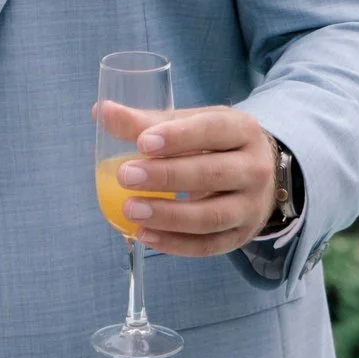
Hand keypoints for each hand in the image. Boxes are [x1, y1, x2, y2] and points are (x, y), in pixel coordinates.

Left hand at [96, 100, 276, 257]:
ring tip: (130, 210)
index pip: (213, 130)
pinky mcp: (242, 235)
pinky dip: (176, 244)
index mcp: (242, 130)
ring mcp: (251, 206)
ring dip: (169, 216)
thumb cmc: (214, 144)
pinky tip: (145, 235)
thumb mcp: (190, 124)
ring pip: (212, 216)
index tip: (142, 143)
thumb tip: (101, 112)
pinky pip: (209, 245)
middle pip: (212, 174)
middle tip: (125, 176)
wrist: (257, 175)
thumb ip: (147, 122)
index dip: (178, 137)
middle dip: (166, 177)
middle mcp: (255, 168)